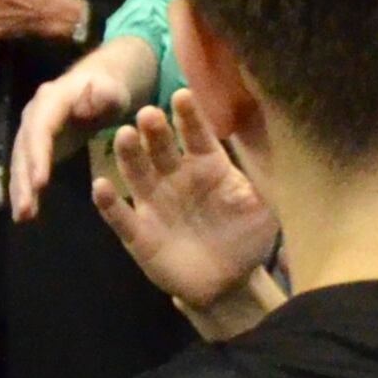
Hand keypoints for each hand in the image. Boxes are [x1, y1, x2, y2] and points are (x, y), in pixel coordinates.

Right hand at [8, 33, 158, 219]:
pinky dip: (26, 188)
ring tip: (23, 217)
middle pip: (24, 149)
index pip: (41, 130)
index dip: (38, 156)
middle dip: (23, 179)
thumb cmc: (110, 87)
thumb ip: (102, 95)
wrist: (100, 82)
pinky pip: (28, 168)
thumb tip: (84, 104)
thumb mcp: (112, 88)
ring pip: (21, 161)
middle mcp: (35, 115)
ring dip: (20, 189)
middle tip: (25, 210)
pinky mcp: (38, 145)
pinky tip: (26, 212)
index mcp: (52, 101)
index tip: (40, 183)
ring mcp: (33, 130)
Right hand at [96, 88, 277, 311]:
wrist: (228, 283)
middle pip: (162, 148)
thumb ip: (265, 181)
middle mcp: (176, 178)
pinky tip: (102, 186)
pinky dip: (109, 202)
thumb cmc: (246, 238)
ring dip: (129, 154)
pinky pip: (120, 216)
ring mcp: (154, 203)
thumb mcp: (263, 210)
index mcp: (207, 166)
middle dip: (155, 130)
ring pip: (137, 173)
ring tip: (124, 135)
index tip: (184, 95)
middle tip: (149, 113)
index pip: (198, 136)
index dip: (190, 117)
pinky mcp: (138, 233)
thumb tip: (275, 147)